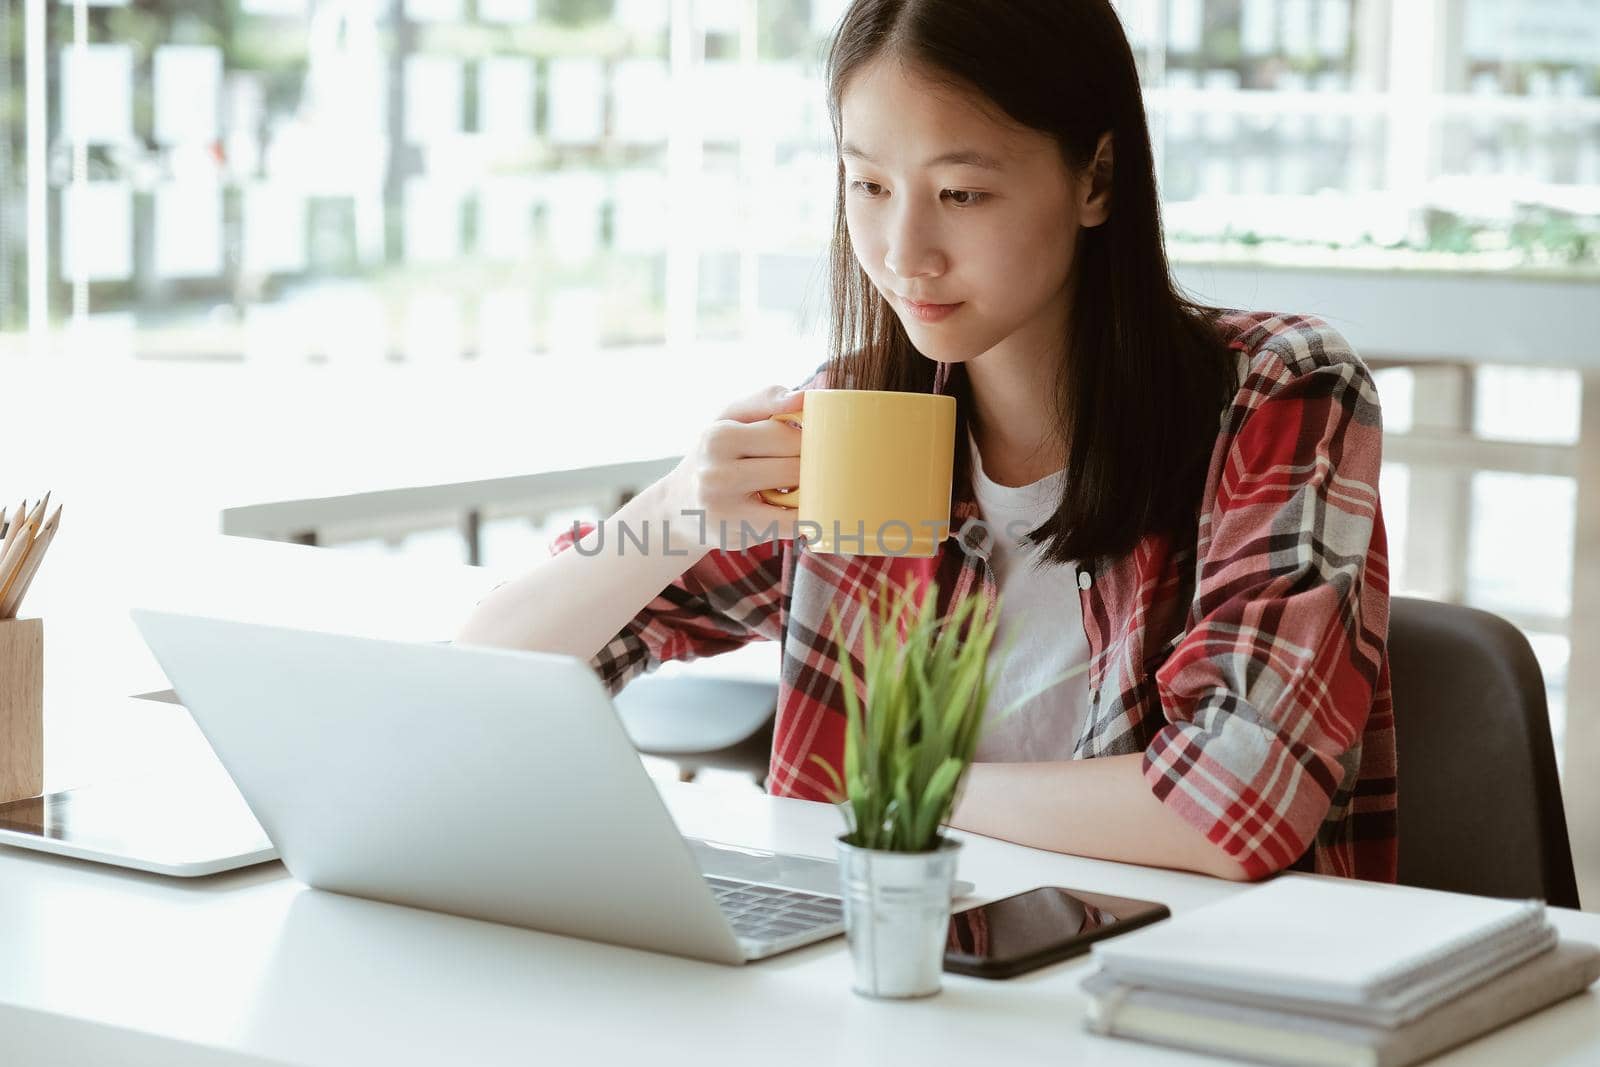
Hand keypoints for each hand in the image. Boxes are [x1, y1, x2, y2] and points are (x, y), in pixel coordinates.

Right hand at [665, 384, 805, 552]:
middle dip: (810, 468)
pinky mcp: (735, 534)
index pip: (786, 435)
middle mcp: (716, 473)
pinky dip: (802, 519)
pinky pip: (788, 527)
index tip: (809, 444)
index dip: (807, 440)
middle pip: (793, 467)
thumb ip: (765, 400)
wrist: (677, 508)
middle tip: (806, 469)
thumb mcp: (728, 419)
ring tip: (797, 488)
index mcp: (719, 437)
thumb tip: (804, 397)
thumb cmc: (714, 455)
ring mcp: (724, 508)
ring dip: (808, 494)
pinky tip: (794, 511)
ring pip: (796, 500)